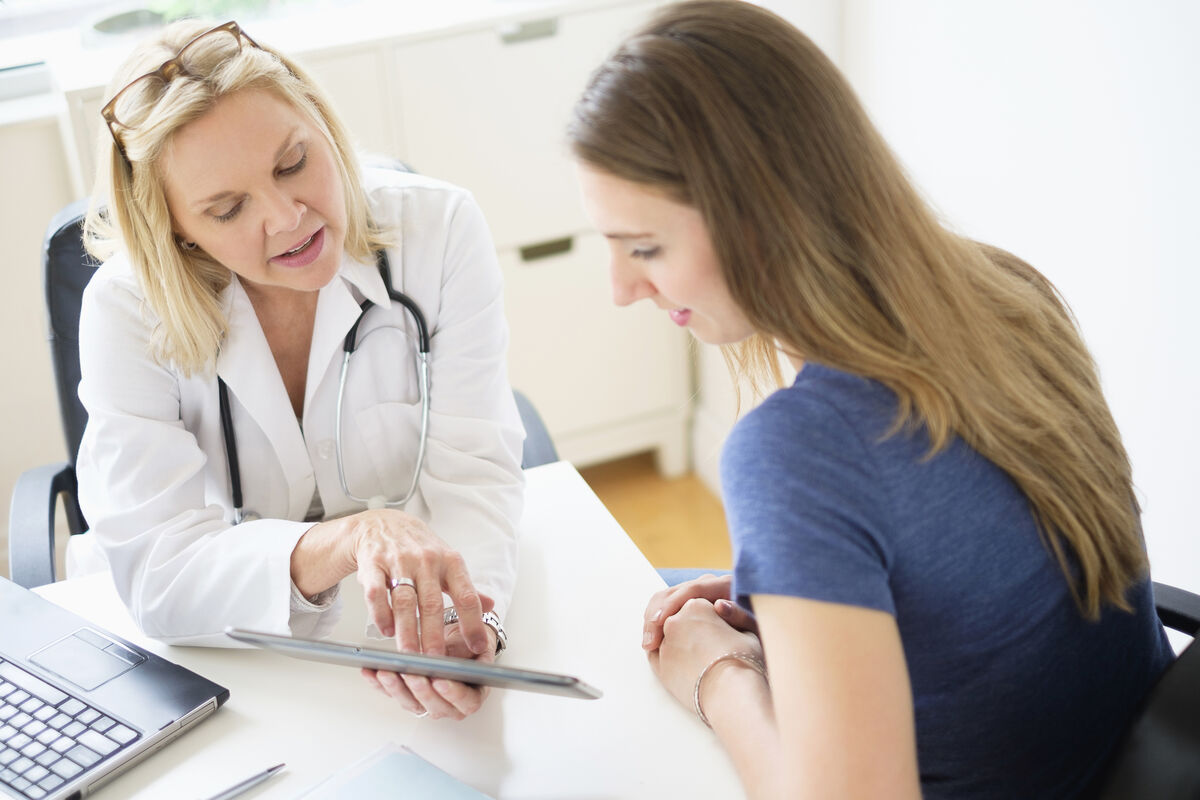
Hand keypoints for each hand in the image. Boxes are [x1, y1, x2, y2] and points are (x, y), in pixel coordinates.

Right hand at [293, 507, 491, 656]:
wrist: (383, 524)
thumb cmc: (419, 548)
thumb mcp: (448, 563)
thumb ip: (468, 588)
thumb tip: (492, 606)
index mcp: (451, 562)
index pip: (466, 596)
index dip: (473, 623)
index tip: (476, 647)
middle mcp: (427, 560)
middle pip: (432, 604)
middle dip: (433, 636)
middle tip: (435, 662)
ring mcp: (399, 561)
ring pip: (405, 602)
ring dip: (407, 632)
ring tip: (409, 656)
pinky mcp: (374, 564)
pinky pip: (376, 593)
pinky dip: (381, 615)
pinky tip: (386, 631)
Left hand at [361, 620, 497, 719]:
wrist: (458, 642)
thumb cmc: (468, 644)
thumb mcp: (477, 641)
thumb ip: (467, 648)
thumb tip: (459, 647)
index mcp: (473, 693)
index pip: (466, 702)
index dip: (453, 694)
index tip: (440, 680)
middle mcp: (450, 704)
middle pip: (435, 706)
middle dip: (420, 690)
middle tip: (410, 674)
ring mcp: (428, 702)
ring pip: (411, 702)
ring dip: (396, 688)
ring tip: (386, 672)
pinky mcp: (409, 696)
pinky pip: (393, 694)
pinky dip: (379, 684)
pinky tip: (370, 671)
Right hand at [643, 573, 757, 650]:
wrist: (768, 632)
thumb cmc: (765, 633)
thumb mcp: (759, 627)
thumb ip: (741, 616)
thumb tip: (719, 606)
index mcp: (726, 586)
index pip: (692, 590)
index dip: (673, 606)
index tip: (659, 624)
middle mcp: (710, 585)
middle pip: (674, 591)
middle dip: (656, 615)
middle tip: (649, 642)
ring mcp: (699, 593)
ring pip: (666, 598)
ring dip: (653, 619)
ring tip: (648, 643)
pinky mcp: (692, 604)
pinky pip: (668, 607)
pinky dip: (657, 621)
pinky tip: (653, 638)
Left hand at [647, 598, 763, 712]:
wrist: (732, 696)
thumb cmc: (744, 662)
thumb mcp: (747, 632)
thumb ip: (733, 615)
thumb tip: (719, 605)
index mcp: (696, 605)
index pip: (699, 607)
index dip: (711, 619)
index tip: (720, 631)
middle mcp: (675, 620)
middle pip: (681, 619)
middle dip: (692, 629)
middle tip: (709, 646)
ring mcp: (664, 643)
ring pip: (666, 636)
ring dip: (678, 642)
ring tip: (698, 658)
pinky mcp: (659, 666)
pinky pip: (656, 655)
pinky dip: (665, 656)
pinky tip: (681, 664)